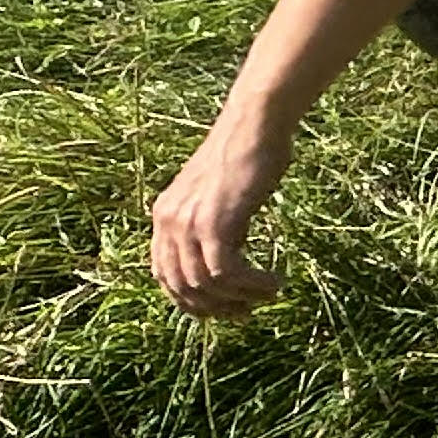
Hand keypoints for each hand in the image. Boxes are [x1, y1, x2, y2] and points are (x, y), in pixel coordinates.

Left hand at [151, 109, 293, 316]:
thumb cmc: (248, 153)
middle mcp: (168, 221)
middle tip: (247, 313)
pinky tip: (273, 282)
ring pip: (205, 285)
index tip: (223, 308)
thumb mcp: (220, 195)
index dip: (191, 301)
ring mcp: (188, 223)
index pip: (165, 275)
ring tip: (268, 295)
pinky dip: (252, 285)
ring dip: (240, 298)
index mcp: (164, 215)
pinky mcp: (214, 224)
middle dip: (216, 308)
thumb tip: (227, 265)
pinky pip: (226, 273)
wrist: (255, 124)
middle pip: (182, 287)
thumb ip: (213, 226)